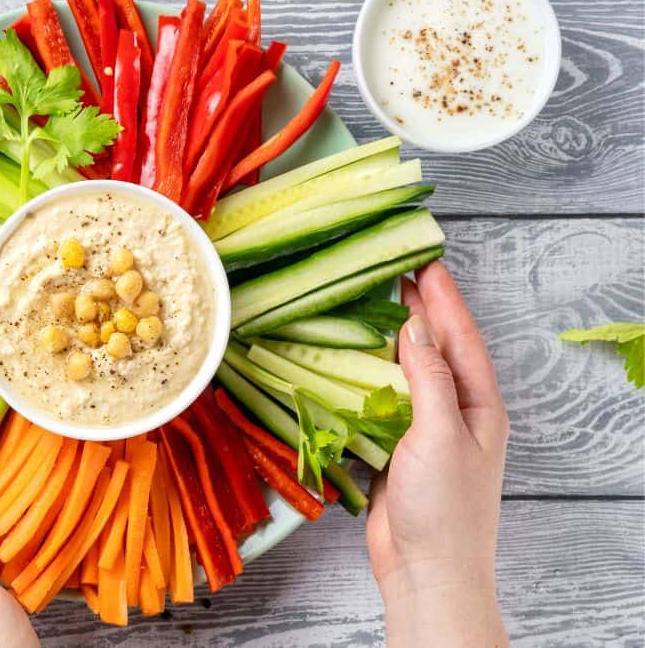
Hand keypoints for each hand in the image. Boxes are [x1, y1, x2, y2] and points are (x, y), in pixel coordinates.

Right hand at [366, 262, 509, 646]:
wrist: (427, 571)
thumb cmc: (445, 509)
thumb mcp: (440, 434)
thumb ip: (429, 379)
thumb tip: (416, 329)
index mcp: (479, 405)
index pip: (461, 338)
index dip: (443, 298)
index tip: (425, 262)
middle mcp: (456, 412)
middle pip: (439, 349)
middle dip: (422, 310)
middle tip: (399, 271)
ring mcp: (427, 431)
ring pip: (410, 373)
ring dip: (393, 340)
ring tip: (375, 305)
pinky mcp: (398, 449)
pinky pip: (385, 401)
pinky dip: (369, 377)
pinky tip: (354, 362)